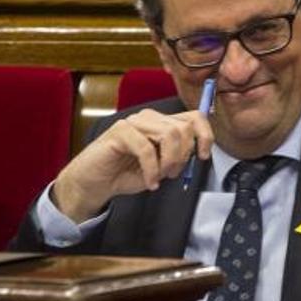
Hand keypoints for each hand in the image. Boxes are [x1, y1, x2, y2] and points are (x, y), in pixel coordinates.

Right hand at [51, 109, 213, 222]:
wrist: (94, 183)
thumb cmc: (126, 173)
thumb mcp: (162, 166)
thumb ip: (179, 156)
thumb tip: (200, 152)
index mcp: (163, 123)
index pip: (195, 117)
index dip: (205, 135)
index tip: (204, 156)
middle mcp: (150, 118)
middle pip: (183, 128)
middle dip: (184, 155)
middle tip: (173, 174)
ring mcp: (134, 122)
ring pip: (169, 134)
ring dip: (169, 161)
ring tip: (160, 177)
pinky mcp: (119, 131)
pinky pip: (146, 148)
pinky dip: (152, 169)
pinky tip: (149, 181)